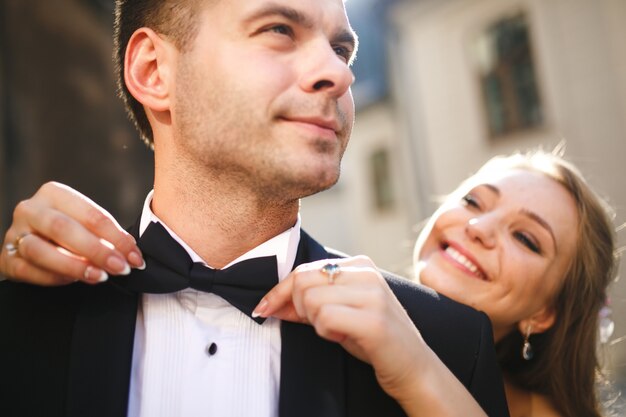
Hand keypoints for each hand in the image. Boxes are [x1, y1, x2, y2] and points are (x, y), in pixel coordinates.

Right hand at [1, 182, 143, 284]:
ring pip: (41, 250)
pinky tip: (74, 281)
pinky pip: (28, 270)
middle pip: (64, 228)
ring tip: (99, 276)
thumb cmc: (68, 231)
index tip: (135, 257)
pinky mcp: (6, 258)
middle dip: (97, 251)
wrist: (32, 242)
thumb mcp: (86, 225)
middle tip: (120, 267)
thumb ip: (106, 235)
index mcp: (54, 193)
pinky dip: (53, 277)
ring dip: (75, 266)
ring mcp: (15, 234)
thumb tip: (132, 253)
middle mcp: (31, 209)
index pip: (91, 215)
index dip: (117, 238)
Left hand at [253, 256, 426, 402]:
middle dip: (297, 307)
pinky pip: (325, 317)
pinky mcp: (373, 320)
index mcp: (360, 265)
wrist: (414, 367)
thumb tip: (272, 303)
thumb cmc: (375, 340)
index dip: (279, 290)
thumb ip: (308, 305)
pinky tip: (342, 336)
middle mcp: (367, 274)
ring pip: (311, 299)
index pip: (305, 268)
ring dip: (315, 322)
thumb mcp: (340, 314)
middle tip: (317, 324)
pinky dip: (325, 331)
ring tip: (336, 331)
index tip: (264, 308)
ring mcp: (372, 295)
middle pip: (303, 280)